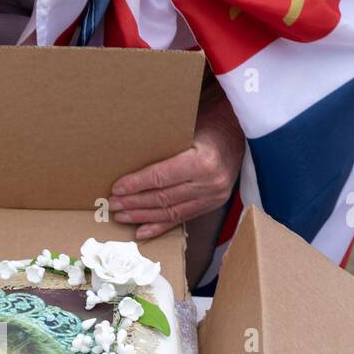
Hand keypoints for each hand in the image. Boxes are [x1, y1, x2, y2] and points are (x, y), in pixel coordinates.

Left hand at [108, 86, 244, 240]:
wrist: (240, 131)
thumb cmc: (210, 122)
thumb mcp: (188, 126)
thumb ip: (164, 144)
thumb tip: (127, 155)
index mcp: (203, 161)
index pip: (161, 178)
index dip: (136, 185)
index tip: (116, 189)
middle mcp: (210, 183)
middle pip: (163, 198)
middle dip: (134, 203)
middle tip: (112, 205)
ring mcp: (213, 197)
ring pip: (170, 211)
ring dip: (142, 216)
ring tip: (121, 216)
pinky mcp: (212, 205)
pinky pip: (181, 219)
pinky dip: (160, 226)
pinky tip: (141, 231)